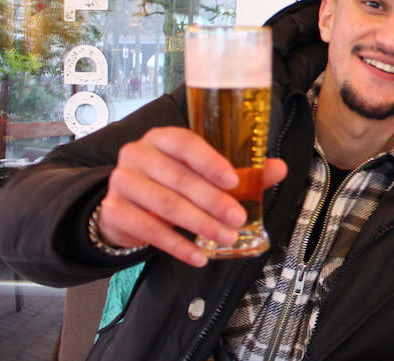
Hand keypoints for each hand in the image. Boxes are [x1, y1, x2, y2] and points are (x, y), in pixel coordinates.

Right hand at [96, 127, 286, 266]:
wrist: (125, 205)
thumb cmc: (170, 183)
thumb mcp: (201, 173)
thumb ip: (240, 172)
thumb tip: (278, 168)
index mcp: (162, 138)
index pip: (185, 143)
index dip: (210, 161)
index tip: (233, 180)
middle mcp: (138, 154)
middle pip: (180, 178)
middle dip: (213, 201)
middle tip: (238, 218)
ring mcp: (123, 181)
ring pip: (166, 205)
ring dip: (200, 224)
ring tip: (226, 238)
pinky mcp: (115, 210)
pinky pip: (150, 230)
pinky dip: (178, 245)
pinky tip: (199, 255)